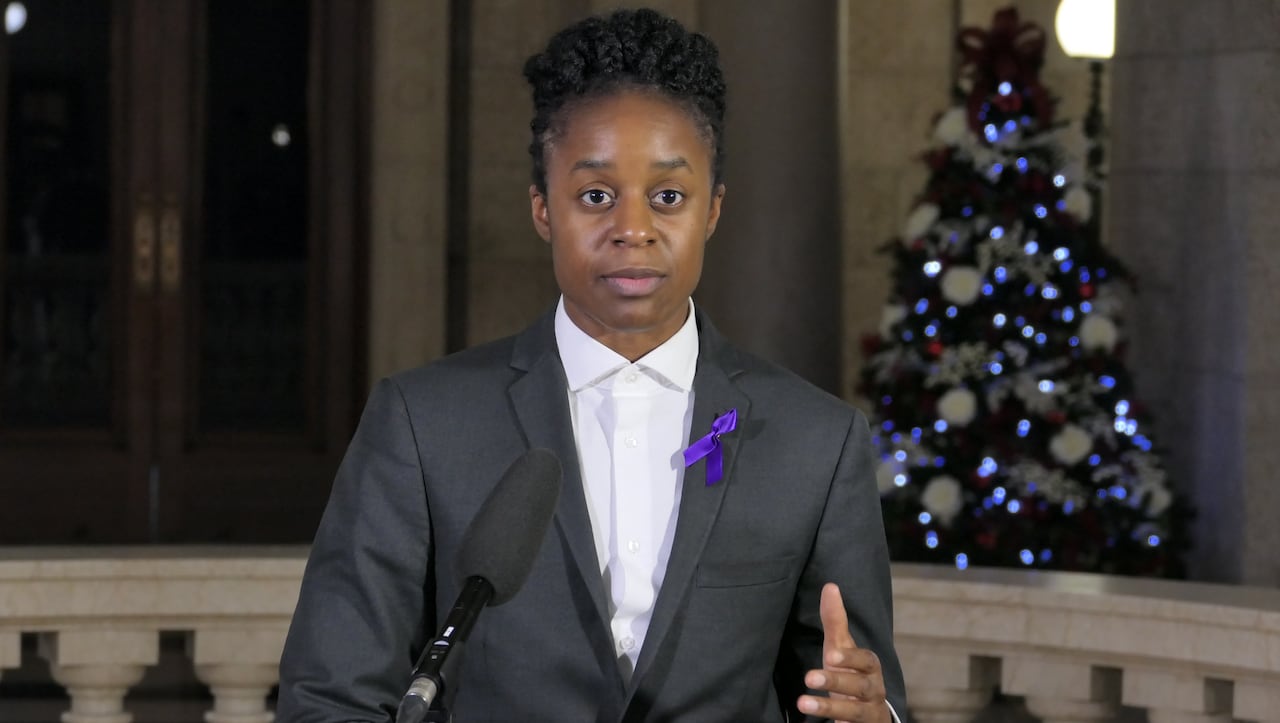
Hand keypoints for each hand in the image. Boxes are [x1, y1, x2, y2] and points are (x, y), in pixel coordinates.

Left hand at [797, 583, 890, 722]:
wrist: (869, 713)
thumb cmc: (850, 673)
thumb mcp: (841, 649)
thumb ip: (835, 621)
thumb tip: (830, 586)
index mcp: (870, 668)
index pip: (866, 660)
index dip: (850, 658)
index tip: (830, 655)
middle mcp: (874, 691)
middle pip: (860, 686)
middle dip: (835, 682)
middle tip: (809, 678)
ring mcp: (869, 713)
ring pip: (855, 711)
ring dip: (830, 707)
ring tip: (803, 703)